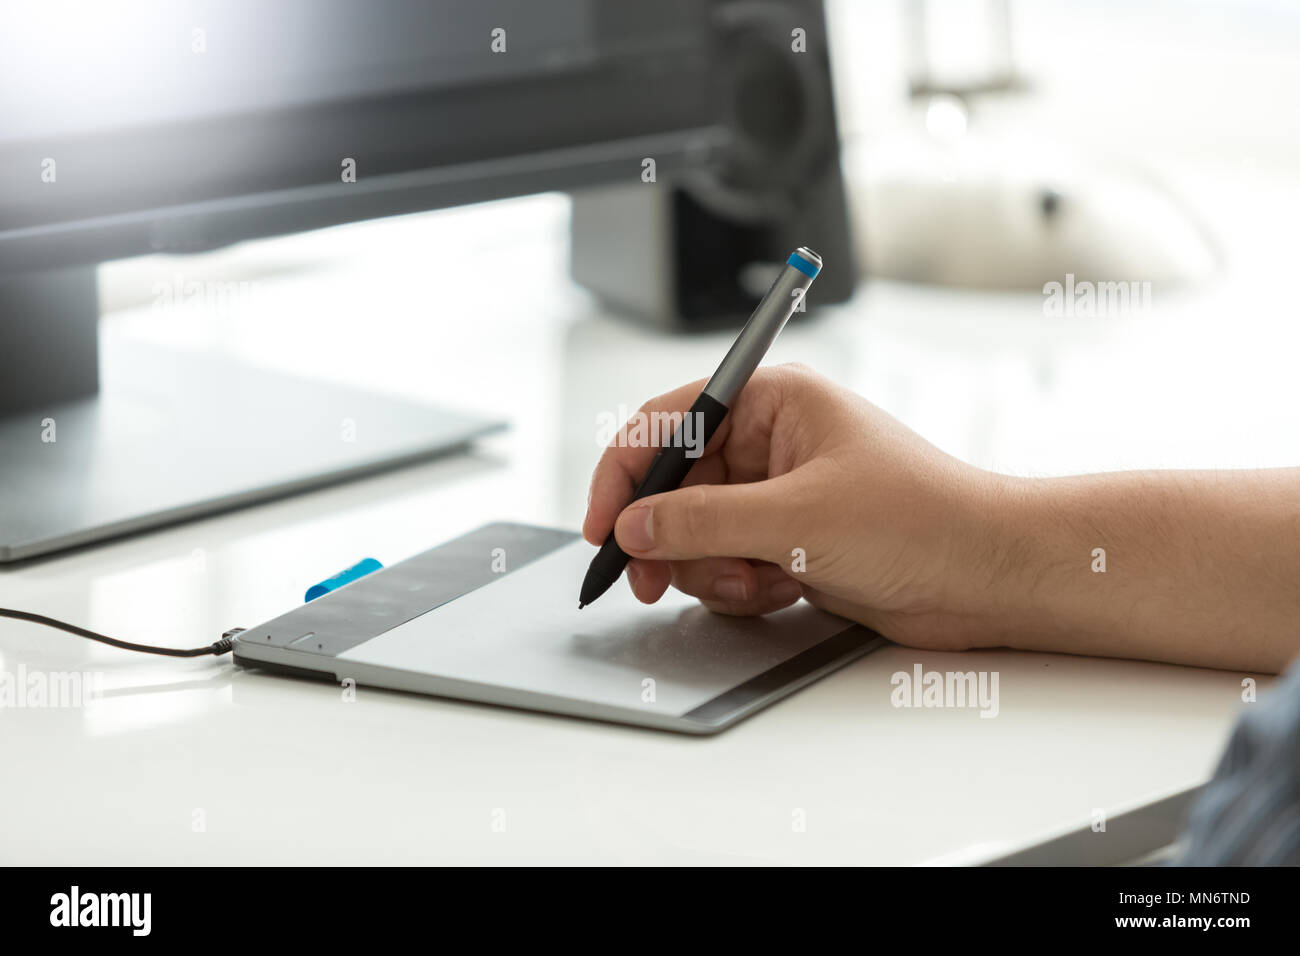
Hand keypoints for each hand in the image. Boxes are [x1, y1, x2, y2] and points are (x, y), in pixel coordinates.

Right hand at [582, 363, 1006, 650]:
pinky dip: (741, 586)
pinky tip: (783, 590)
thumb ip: (702, 521)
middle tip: (653, 580)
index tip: (604, 527)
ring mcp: (779, 495)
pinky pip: (728, 564)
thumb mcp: (797, 518)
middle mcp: (771, 442)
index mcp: (774, 402)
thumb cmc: (921, 520)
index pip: (668, 424)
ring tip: (757, 583)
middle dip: (669, 538)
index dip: (624, 475)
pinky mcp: (790, 541)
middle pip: (675, 488)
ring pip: (697, 534)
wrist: (989, 575)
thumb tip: (634, 526)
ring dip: (711, 569)